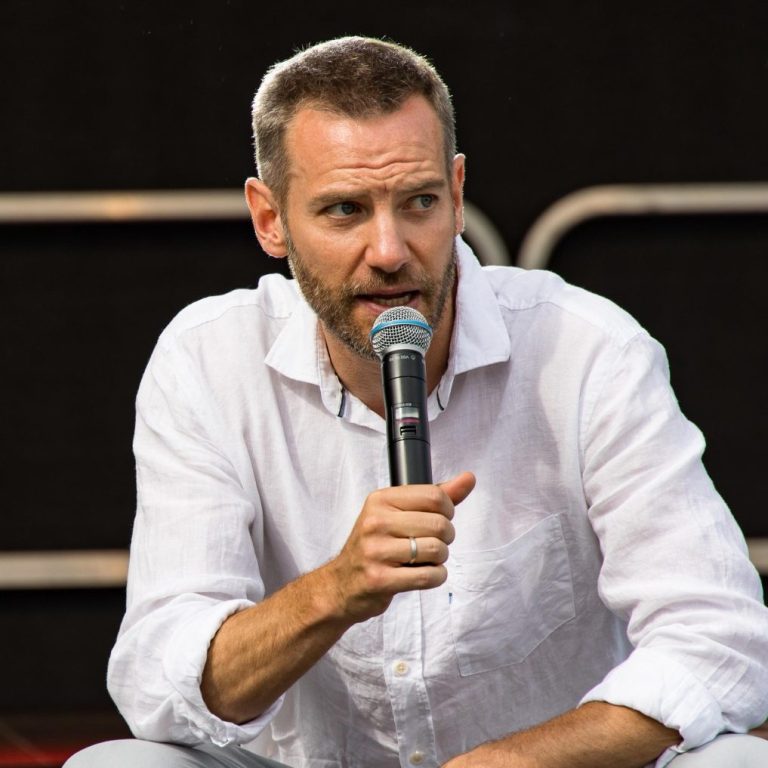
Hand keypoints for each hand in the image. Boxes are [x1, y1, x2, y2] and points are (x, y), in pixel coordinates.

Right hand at [325, 471, 475, 622]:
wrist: (342, 584)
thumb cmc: (376, 545)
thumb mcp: (397, 513)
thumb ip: (434, 496)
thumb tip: (469, 478)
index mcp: (380, 500)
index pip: (434, 496)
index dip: (447, 510)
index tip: (439, 519)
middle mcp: (375, 522)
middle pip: (439, 524)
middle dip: (446, 537)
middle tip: (433, 543)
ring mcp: (375, 551)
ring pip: (436, 550)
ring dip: (440, 559)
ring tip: (426, 559)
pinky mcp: (379, 579)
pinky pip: (428, 576)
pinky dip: (436, 577)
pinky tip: (424, 574)